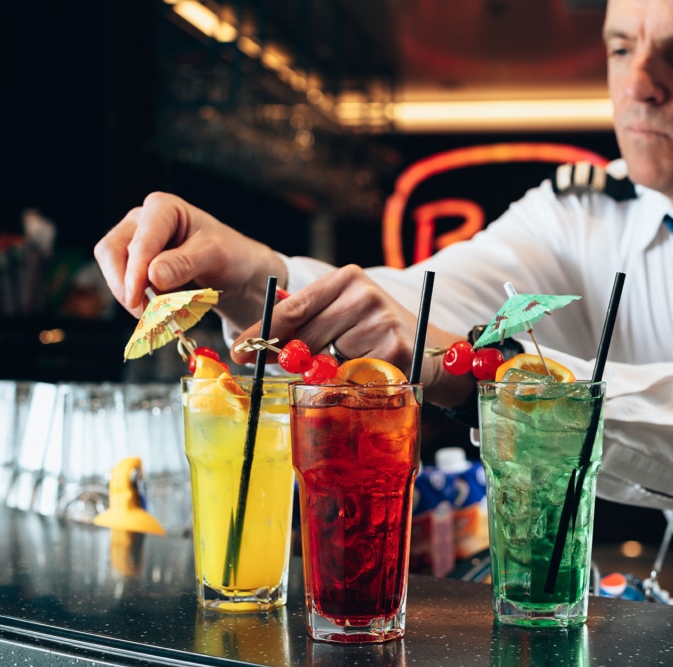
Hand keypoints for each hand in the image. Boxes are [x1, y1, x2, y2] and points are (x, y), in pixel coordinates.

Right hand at [93, 192, 284, 326]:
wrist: (234, 268)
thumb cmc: (228, 253)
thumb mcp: (215, 255)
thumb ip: (185, 263)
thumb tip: (153, 275)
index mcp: (163, 208)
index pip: (139, 241)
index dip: (134, 272)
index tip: (137, 300)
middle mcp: (142, 220)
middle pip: (112, 252)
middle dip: (125, 285)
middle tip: (146, 313)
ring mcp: (135, 241)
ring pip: (114, 270)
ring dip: (132, 296)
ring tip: (160, 314)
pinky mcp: (134, 264)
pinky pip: (123, 283)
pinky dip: (138, 300)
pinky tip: (159, 310)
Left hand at [231, 265, 474, 406]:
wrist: (433, 351)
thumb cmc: (379, 335)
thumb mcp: (345, 316)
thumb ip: (308, 322)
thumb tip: (256, 339)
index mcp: (347, 279)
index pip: (293, 306)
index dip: (262, 330)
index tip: (238, 349)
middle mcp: (363, 293)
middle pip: (304, 334)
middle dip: (285, 356)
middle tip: (273, 367)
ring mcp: (380, 320)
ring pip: (325, 358)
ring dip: (325, 370)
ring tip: (350, 361)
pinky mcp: (393, 348)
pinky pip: (350, 375)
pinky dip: (349, 381)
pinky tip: (367, 371)